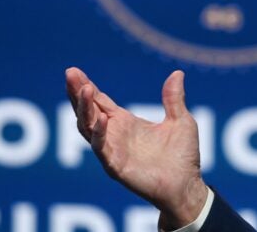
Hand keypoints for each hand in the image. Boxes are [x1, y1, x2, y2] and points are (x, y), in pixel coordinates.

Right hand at [65, 67, 207, 229]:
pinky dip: (99, 134)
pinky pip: (102, 149)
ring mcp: (112, 150)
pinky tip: (102, 119)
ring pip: (88, 127)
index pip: (99, 101)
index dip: (86, 87)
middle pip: (88, 111)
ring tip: (84, 89)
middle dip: (77, 93)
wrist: (185, 184)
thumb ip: (174, 99)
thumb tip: (177, 73)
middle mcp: (114, 134)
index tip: (73, 71)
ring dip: (84, 109)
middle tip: (70, 74)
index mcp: (125, 122)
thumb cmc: (182, 155)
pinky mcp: (115, 166)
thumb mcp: (180, 121)